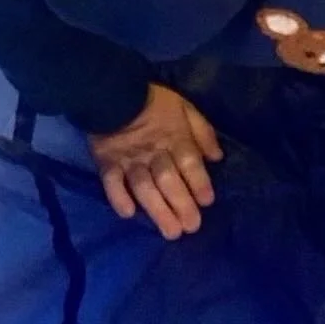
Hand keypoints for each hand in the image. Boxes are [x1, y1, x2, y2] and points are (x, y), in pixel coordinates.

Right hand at [89, 83, 223, 239]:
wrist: (112, 91)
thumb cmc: (154, 103)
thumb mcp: (185, 108)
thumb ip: (202, 132)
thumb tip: (217, 157)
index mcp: (175, 137)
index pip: (189, 162)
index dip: (199, 182)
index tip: (207, 201)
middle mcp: (154, 152)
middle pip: (168, 180)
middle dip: (182, 204)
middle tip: (191, 227)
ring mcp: (129, 159)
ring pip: (144, 187)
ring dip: (157, 210)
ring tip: (170, 232)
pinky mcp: (107, 163)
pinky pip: (111, 183)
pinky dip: (118, 198)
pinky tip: (128, 214)